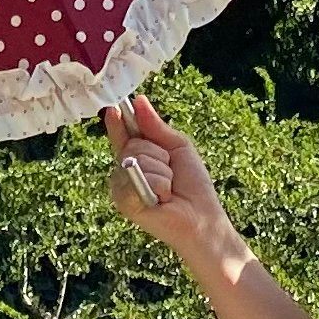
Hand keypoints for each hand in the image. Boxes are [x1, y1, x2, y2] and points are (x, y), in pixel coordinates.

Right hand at [103, 94, 231, 262]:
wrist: (202, 217)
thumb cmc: (193, 185)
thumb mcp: (178, 147)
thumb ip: (156, 127)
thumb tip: (139, 101)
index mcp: (137, 158)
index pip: (123, 135)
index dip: (118, 122)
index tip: (115, 107)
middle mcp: (125, 172)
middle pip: (133, 144)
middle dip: (158, 154)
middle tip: (171, 174)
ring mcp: (122, 188)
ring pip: (136, 159)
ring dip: (162, 172)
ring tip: (168, 189)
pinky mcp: (125, 202)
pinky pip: (137, 177)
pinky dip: (158, 184)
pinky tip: (162, 198)